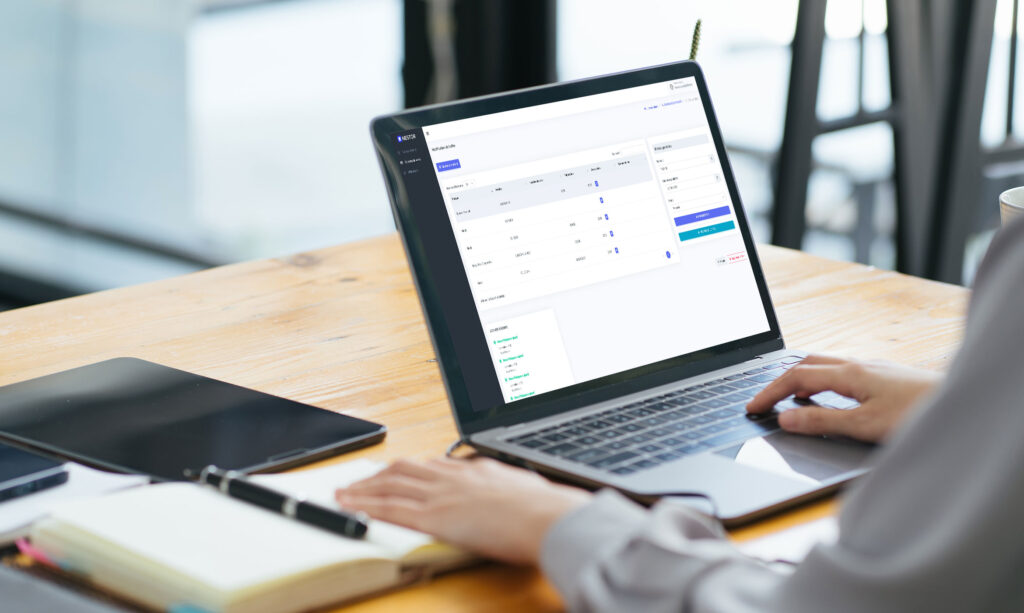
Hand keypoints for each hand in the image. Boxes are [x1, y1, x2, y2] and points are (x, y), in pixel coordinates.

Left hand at [335, 457, 591, 564]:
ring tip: (344, 493)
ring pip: (391, 485)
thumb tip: (512, 487)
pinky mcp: (434, 516)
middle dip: (379, 475)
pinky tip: (350, 507)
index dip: (410, 469)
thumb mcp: (526, 487)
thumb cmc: (545, 509)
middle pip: (406, 469)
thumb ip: (509, 485)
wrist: (547, 517)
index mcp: (477, 469)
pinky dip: (366, 506)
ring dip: (363, 488)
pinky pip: (392, 509)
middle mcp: (454, 477)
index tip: (397, 472)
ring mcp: (442, 494)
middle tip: (360, 481)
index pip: (433, 465)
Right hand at [747, 355, 940, 442]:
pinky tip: (828, 397)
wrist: (961, 404)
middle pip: (806, 364)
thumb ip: (822, 422)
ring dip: (800, 379)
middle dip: (780, 381)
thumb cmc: (918, 414)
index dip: (770, 392)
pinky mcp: (885, 376)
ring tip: (788, 398)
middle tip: (764, 400)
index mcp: (849, 373)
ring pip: (825, 365)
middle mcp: (859, 364)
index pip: (796, 378)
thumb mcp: (864, 425)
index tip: (752, 408)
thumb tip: (786, 419)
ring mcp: (873, 368)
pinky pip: (841, 372)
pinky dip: (821, 382)